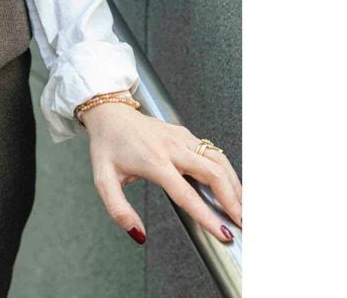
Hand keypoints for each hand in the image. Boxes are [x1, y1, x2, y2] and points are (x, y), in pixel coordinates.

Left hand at [81, 102, 242, 244]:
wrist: (108, 112)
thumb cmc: (107, 145)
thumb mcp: (103, 179)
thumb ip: (118, 210)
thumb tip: (138, 234)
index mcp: (154, 161)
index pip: (187, 194)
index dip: (207, 216)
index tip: (223, 233)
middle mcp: (172, 147)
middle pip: (213, 173)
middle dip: (232, 200)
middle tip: (243, 223)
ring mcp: (181, 138)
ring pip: (218, 160)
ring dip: (234, 185)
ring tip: (243, 208)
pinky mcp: (185, 133)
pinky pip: (212, 152)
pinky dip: (227, 171)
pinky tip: (231, 187)